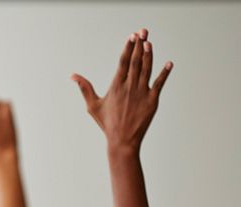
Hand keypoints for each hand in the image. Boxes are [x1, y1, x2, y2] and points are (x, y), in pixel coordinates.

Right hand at [72, 28, 172, 150]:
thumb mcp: (93, 105)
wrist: (122, 141)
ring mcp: (142, 93)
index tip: (132, 36)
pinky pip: (160, 83)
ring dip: (149, 54)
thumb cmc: (107, 123)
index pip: (123, 62)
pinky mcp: (152, 100)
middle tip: (143, 31)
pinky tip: (168, 63)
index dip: (128, 48)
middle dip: (140, 45)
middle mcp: (129, 87)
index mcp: (116, 87)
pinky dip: (164, 73)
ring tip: (150, 42)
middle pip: (136, 61)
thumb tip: (73, 76)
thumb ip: (85, 88)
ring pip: (147, 69)